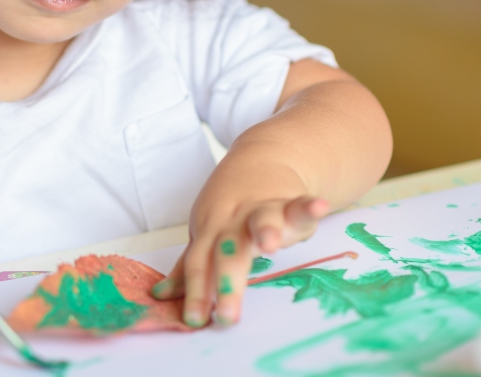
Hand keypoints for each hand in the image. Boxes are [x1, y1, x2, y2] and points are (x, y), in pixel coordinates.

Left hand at [151, 195, 328, 326]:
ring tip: (270, 243)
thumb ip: (190, 267)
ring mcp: (260, 210)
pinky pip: (300, 205)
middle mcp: (232, 221)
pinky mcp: (290, 202)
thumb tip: (161, 296)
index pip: (198, 265)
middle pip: (227, 252)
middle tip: (228, 317)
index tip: (194, 321)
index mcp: (208, 233)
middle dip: (227, 283)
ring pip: (260, 220)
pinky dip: (309, 206)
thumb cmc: (230, 205)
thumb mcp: (205, 233)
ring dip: (265, 230)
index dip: (195, 293)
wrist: (259, 159)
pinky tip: (319, 206)